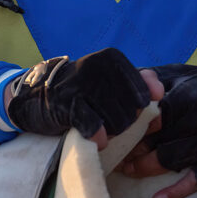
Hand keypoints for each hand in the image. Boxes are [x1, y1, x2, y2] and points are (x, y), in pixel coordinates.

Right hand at [4, 48, 157, 145]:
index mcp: (113, 58)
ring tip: (98, 126)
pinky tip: (96, 139)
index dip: (136, 111)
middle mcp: (98, 66)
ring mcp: (81, 84)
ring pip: (117, 121)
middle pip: (131, 112)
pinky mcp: (65, 104)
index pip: (143, 96)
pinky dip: (98, 137)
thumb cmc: (82, 92)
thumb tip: (160, 96)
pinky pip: (94, 126)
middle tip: (105, 120)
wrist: (36, 96)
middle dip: (122, 124)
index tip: (121, 110)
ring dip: (110, 132)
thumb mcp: (112, 82)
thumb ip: (140, 84)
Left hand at [119, 64, 196, 197]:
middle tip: (115, 154)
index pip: (150, 116)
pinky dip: (176, 192)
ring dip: (145, 168)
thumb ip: (153, 78)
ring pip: (169, 161)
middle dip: (132, 149)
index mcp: (188, 97)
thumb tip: (124, 81)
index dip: (129, 127)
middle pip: (156, 141)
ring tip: (129, 169)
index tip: (113, 134)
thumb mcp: (182, 74)